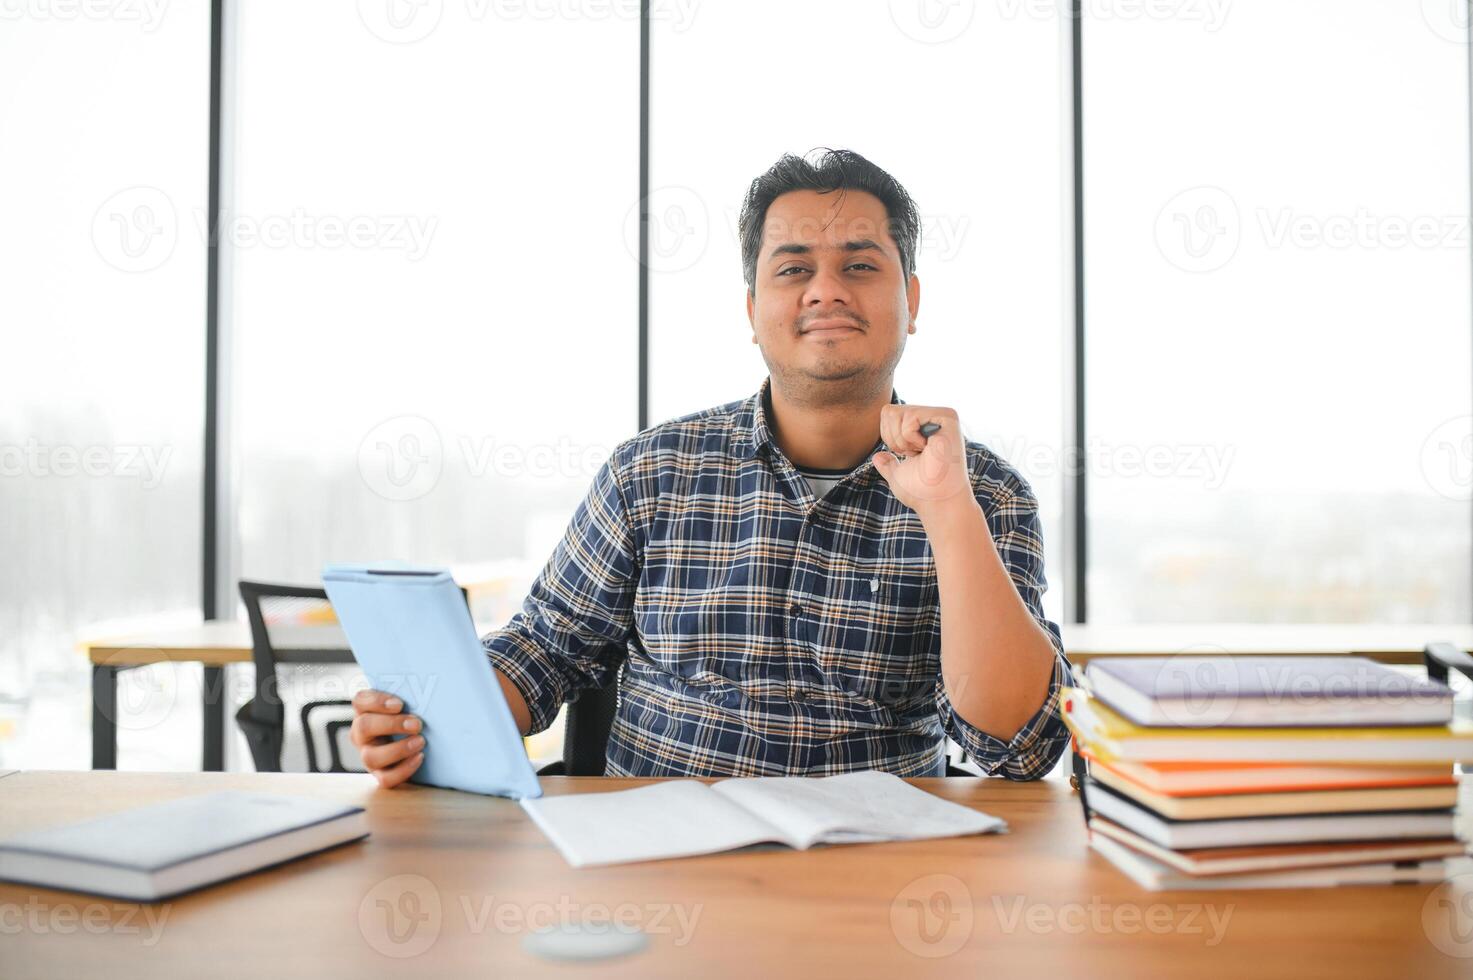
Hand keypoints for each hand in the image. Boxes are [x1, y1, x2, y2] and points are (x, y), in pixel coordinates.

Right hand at [350, 689, 425, 788]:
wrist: (422, 745)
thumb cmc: (414, 718)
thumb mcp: (410, 705)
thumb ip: (412, 695)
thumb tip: (434, 680)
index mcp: (366, 711)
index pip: (360, 700)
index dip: (377, 701)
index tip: (399, 704)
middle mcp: (362, 734)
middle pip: (364, 726)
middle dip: (391, 724)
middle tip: (417, 724)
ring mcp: (368, 755)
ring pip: (371, 756)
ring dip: (398, 749)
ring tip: (421, 742)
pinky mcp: (380, 774)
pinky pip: (385, 778)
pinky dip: (403, 769)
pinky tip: (419, 758)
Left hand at [871, 404, 972, 518]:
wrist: (938, 502)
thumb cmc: (922, 492)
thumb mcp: (898, 476)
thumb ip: (889, 465)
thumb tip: (878, 457)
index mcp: (923, 430)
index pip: (889, 416)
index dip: (888, 438)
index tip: (908, 455)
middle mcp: (933, 419)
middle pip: (889, 411)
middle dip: (893, 439)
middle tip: (913, 454)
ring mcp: (941, 416)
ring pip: (897, 412)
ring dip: (902, 440)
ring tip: (921, 452)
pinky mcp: (948, 417)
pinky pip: (910, 416)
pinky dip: (911, 437)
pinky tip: (928, 449)